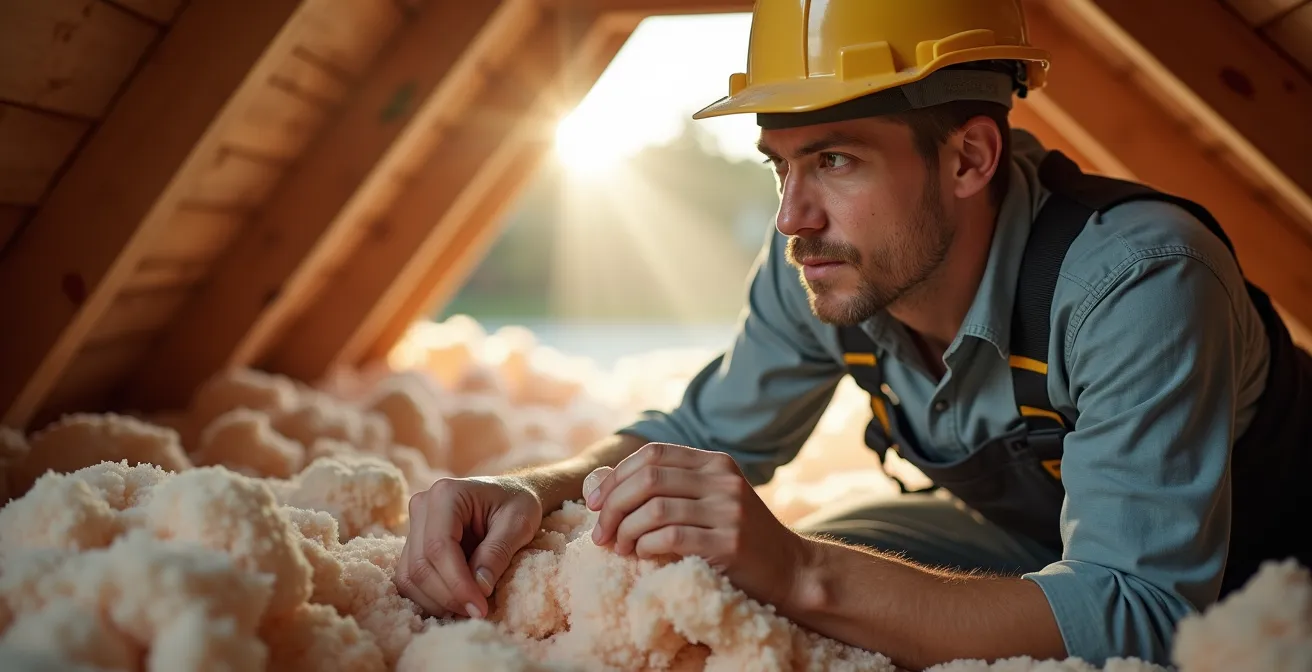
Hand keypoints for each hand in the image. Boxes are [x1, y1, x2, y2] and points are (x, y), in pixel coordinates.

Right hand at [394, 476, 541, 618]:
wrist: (511, 493)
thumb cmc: (517, 502)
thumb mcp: (519, 524)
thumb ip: (497, 553)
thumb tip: (479, 590)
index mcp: (446, 494)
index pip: (438, 547)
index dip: (456, 583)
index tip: (480, 607)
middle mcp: (423, 506)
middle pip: (420, 565)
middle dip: (448, 596)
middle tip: (478, 612)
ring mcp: (415, 525)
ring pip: (409, 576)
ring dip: (437, 601)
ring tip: (469, 609)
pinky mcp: (414, 543)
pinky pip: (410, 579)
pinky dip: (430, 597)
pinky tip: (456, 603)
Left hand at [586, 442, 807, 606]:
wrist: (789, 570)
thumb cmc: (736, 538)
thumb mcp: (708, 501)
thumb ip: (667, 488)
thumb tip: (600, 482)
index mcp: (714, 463)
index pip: (652, 454)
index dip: (615, 476)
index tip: (594, 504)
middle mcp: (723, 480)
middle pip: (648, 479)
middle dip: (612, 507)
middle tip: (600, 535)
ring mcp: (729, 510)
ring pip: (654, 508)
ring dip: (625, 531)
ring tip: (620, 548)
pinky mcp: (729, 543)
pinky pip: (670, 536)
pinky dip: (645, 546)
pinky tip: (642, 555)